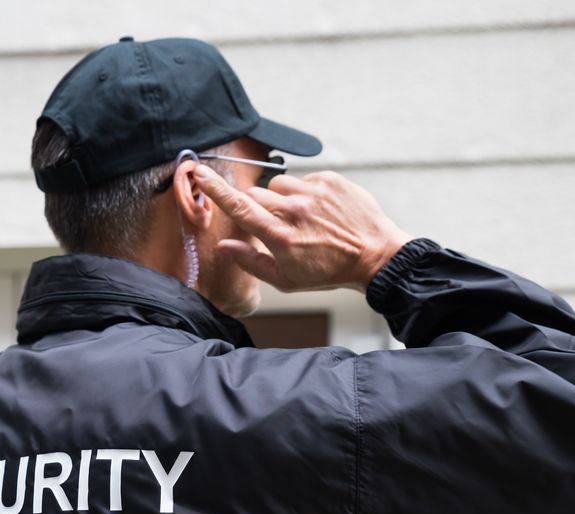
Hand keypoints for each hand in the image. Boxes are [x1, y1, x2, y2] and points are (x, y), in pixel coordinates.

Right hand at [194, 165, 414, 292]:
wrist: (375, 257)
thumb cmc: (327, 272)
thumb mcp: (285, 279)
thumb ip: (250, 261)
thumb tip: (224, 247)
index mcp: (279, 236)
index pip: (239, 207)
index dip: (216, 190)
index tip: (200, 172)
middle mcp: (294, 210)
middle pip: (255, 195)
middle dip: (258, 208)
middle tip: (276, 225)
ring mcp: (313, 192)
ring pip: (278, 185)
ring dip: (282, 199)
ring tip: (302, 218)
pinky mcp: (330, 180)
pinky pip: (303, 179)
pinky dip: (305, 193)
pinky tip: (320, 211)